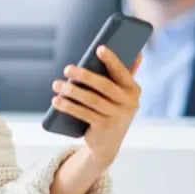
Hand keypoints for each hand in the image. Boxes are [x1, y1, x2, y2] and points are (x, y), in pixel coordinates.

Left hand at [50, 46, 141, 166]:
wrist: (107, 144)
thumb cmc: (112, 111)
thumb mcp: (121, 95)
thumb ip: (126, 75)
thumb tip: (137, 52)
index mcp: (133, 90)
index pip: (122, 72)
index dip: (112, 60)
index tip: (99, 48)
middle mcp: (129, 103)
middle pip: (104, 86)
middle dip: (84, 76)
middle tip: (67, 69)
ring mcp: (117, 117)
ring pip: (92, 100)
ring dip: (72, 91)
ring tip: (57, 85)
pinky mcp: (104, 128)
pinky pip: (84, 114)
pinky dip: (69, 106)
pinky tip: (57, 101)